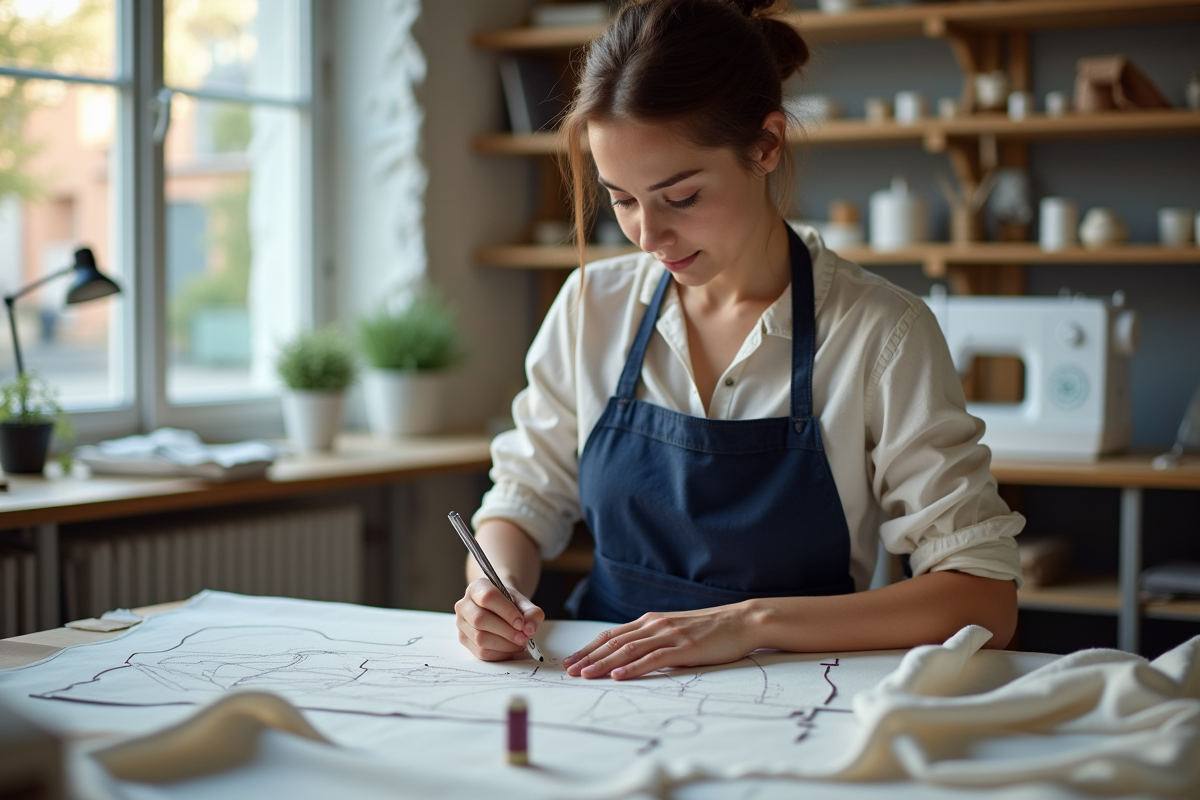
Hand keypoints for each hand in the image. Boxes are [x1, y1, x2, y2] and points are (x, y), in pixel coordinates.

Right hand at [455, 577, 544, 661]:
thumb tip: (529, 629)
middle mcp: (464, 604)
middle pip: (480, 620)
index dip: (506, 612)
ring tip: (519, 643)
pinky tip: (511, 649)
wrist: (500, 609)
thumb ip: (532, 613)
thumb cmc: (509, 604)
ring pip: (479, 638)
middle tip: (524, 638)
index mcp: (477, 587)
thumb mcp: (523, 603)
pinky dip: (500, 653)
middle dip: (506, 632)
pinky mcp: (463, 640)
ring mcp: (461, 623)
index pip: (488, 597)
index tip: (521, 623)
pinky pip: (480, 652)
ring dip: (504, 644)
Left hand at [563, 604, 757, 679]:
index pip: (612, 634)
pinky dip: (634, 667)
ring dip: (603, 663)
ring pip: (628, 650)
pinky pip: (654, 658)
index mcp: (650, 620)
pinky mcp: (685, 647)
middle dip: (589, 657)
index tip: (572, 661)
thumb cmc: (710, 629)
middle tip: (569, 671)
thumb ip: (654, 639)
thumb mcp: (675, 630)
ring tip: (585, 675)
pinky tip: (619, 675)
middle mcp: (655, 625)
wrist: (742, 621)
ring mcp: (670, 635)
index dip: (589, 648)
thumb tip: (632, 655)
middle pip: (614, 642)